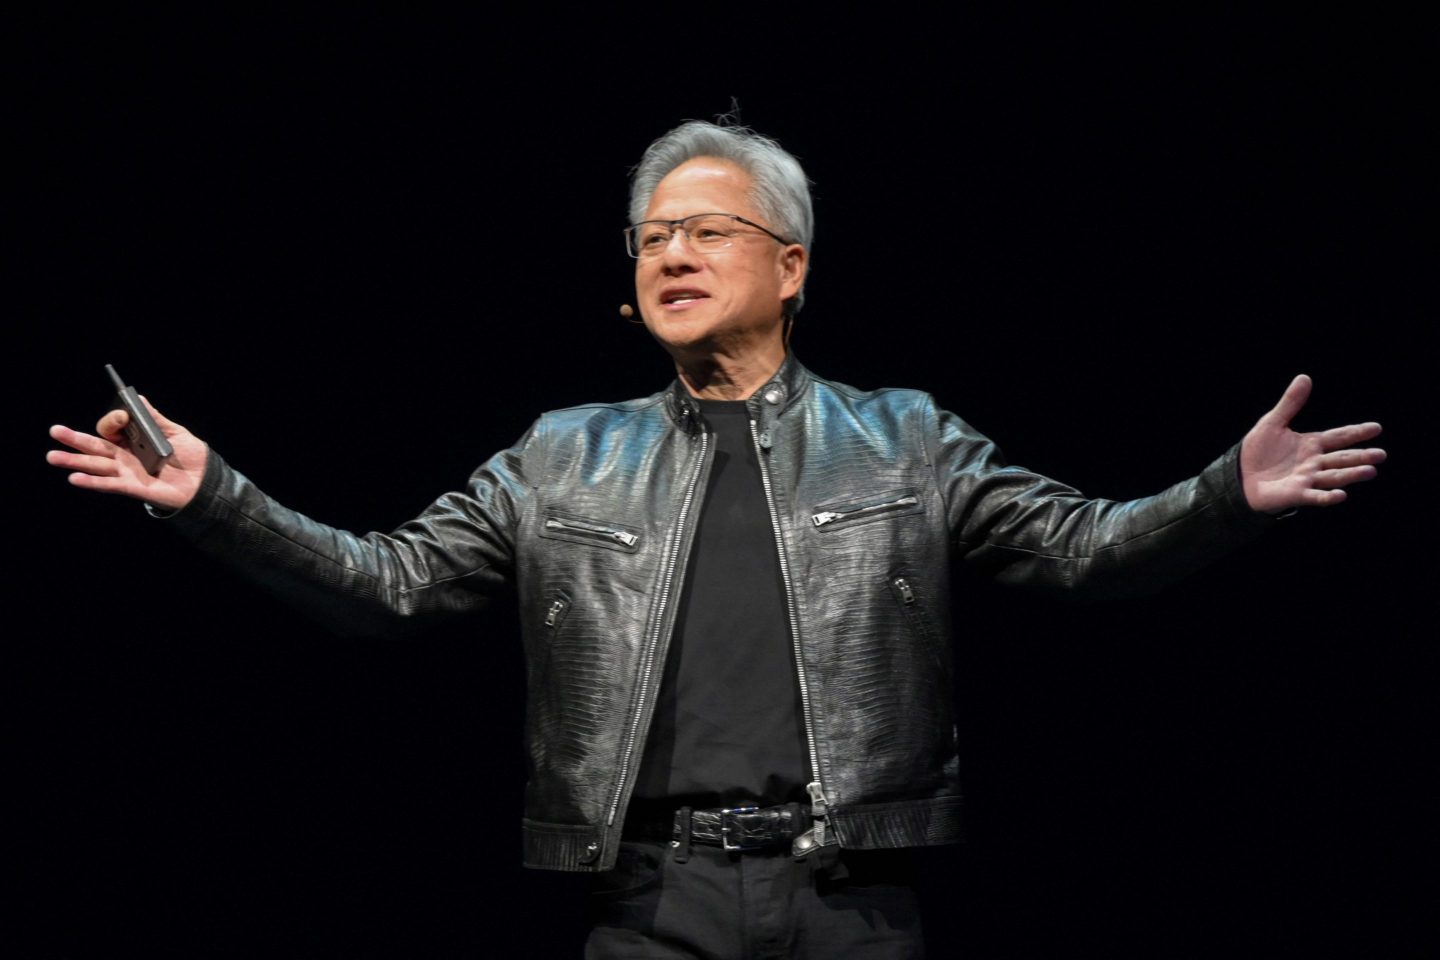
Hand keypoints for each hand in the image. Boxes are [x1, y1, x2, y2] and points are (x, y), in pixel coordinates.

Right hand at [47, 398, 207, 510]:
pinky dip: (92, 482)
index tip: (122, 416)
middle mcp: (126, 455)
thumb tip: (138, 398)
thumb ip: (155, 418)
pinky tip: (74, 478)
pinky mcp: (132, 488)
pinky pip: (109, 484)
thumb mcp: (175, 433)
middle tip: (54, 431)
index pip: (112, 430)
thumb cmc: (192, 456)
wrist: (205, 482)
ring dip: (74, 461)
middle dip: (74, 438)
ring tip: (53, 456)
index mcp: (133, 440)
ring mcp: (127, 472)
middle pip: (96, 446)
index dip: (113, 421)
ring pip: (96, 465)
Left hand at [1240, 375, 1384, 513]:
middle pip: (1342, 458)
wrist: (1240, 475)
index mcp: (1312, 444)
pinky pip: (1315, 496)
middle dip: (1361, 457)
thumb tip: (1304, 377)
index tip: (1376, 428)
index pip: (1339, 437)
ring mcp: (1307, 479)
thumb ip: (1290, 403)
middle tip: (1381, 455)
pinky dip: (1328, 497)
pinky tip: (1341, 495)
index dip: (1357, 432)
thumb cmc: (1258, 450)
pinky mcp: (1297, 494)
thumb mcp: (1273, 422)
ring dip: (1351, 475)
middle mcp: (1314, 462)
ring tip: (1370, 471)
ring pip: (1334, 477)